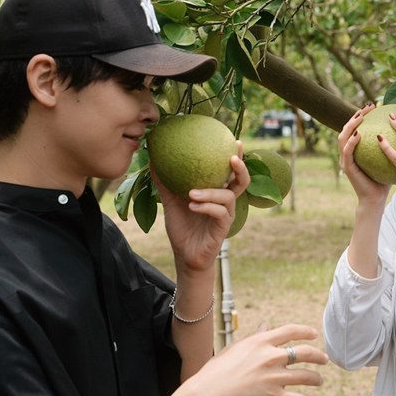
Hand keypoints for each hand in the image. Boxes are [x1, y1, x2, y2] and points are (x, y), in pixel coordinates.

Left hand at [153, 141, 250, 273]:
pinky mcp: (223, 229)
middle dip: (241, 168)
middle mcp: (225, 202)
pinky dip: (206, 207)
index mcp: (217, 193)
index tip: (234, 141)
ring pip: (228, 196)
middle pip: (242, 181)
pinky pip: (219, 213)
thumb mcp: (170, 202)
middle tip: (231, 158)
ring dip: (211, 192)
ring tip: (192, 192)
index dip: (237, 157)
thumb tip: (153, 160)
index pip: (231, 172)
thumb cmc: (182, 227)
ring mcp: (226, 215)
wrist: (184, 254)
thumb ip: (165, 182)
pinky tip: (192, 206)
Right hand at [194, 323, 327, 395]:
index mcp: (261, 342)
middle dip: (318, 356)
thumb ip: (255, 337)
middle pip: (305, 352)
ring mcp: (273, 377)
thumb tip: (266, 326)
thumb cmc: (217, 370)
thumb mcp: (237, 347)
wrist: (208, 393)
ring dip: (316, 379)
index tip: (314, 334)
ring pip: (306, 376)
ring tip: (319, 380)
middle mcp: (271, 357)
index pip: (290, 331)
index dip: (305, 331)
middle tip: (324, 359)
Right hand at [338, 104, 389, 206]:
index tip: (377, 104)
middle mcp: (350, 151)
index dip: (366, 114)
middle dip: (356, 114)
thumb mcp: (393, 157)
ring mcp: (346, 159)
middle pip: (349, 127)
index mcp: (360, 148)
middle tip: (368, 106)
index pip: (360, 126)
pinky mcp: (346, 168)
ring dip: (350, 125)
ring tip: (360, 116)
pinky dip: (351, 142)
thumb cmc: (387, 178)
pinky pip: (346, 152)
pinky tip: (359, 134)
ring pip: (342, 137)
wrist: (377, 199)